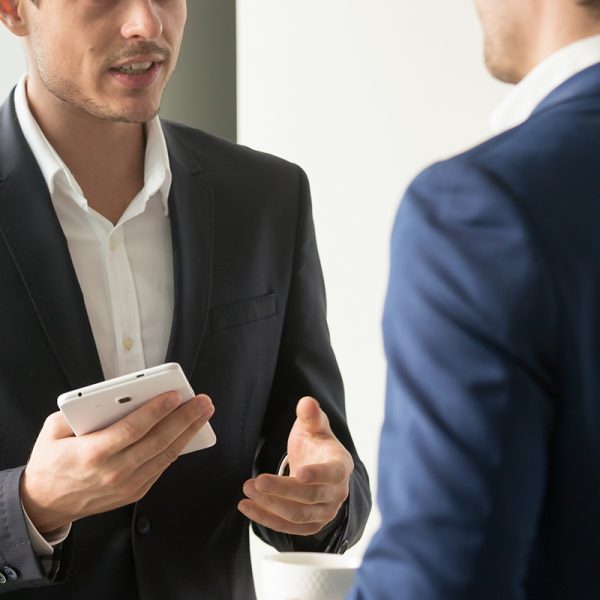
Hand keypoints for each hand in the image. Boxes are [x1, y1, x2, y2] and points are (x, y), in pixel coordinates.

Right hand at [20, 392, 213, 533]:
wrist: (44, 505)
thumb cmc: (50, 462)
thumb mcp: (53, 430)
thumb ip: (79, 412)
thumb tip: (113, 397)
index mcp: (93, 453)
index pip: (133, 429)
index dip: (157, 411)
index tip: (176, 395)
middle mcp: (114, 471)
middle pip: (158, 441)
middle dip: (184, 418)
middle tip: (203, 401)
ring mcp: (127, 485)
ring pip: (165, 455)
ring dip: (188, 432)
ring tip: (204, 412)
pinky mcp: (134, 492)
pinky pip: (161, 467)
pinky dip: (177, 448)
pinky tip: (189, 431)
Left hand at [238, 396, 352, 534]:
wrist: (319, 466)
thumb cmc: (316, 443)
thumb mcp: (314, 426)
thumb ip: (310, 415)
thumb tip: (306, 402)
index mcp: (340, 466)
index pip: (331, 473)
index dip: (317, 474)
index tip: (299, 473)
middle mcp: (337, 493)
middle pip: (309, 497)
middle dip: (281, 490)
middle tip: (256, 481)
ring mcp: (325, 512)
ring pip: (297, 515)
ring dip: (270, 505)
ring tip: (247, 489)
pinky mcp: (310, 525)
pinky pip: (288, 528)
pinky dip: (266, 519)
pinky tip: (246, 507)